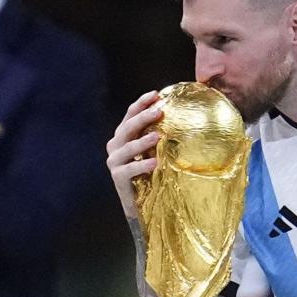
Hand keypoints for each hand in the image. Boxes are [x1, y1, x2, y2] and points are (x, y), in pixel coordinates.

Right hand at [105, 91, 161, 217]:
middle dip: (142, 117)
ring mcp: (114, 161)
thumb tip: (181, 115)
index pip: (130, 114)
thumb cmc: (150, 172)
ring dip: (143, 141)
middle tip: (159, 111)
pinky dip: (141, 165)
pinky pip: (129, 169)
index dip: (141, 103)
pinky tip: (155, 163)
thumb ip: (159, 134)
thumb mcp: (155, 150)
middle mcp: (115, 146)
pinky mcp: (117, 177)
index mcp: (124, 135)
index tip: (156, 94)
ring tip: (158, 136)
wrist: (141, 202)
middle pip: (127, 127)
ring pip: (127, 147)